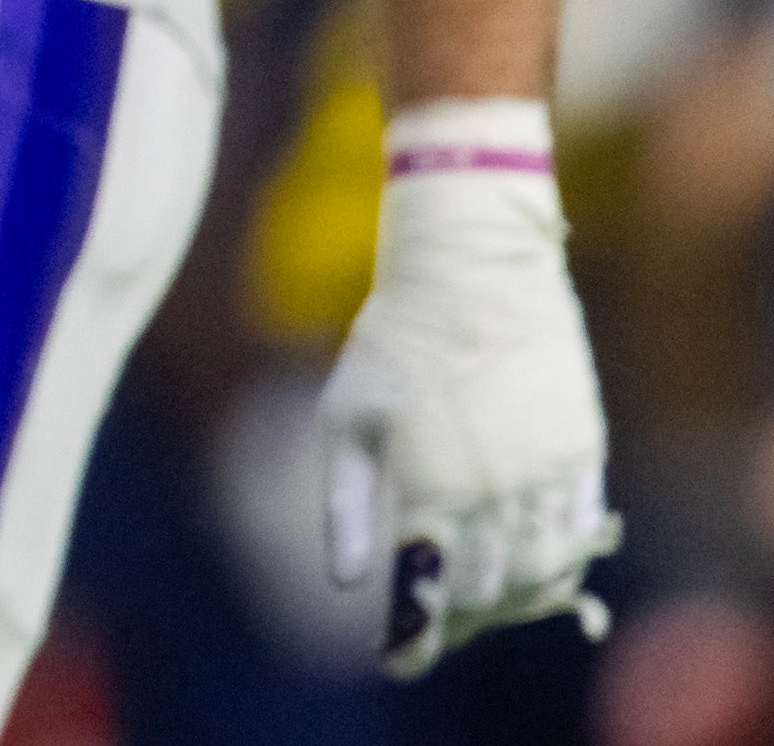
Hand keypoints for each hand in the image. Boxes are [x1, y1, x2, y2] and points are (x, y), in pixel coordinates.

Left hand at [319, 115, 615, 676]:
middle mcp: (494, 491)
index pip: (430, 592)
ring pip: (541, 573)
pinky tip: (532, 566)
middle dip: (461, 619)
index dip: (416, 636)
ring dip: (512, 600)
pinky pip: (580, 534)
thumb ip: (348, 506)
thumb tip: (348, 583)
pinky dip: (558, 563)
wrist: (476, 270)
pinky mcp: (584, 454)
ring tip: (481, 599)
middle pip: (488, 591)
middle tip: (438, 624)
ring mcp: (547, 474)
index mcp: (429, 486)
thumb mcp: (347, 416)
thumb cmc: (394, 339)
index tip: (398, 660)